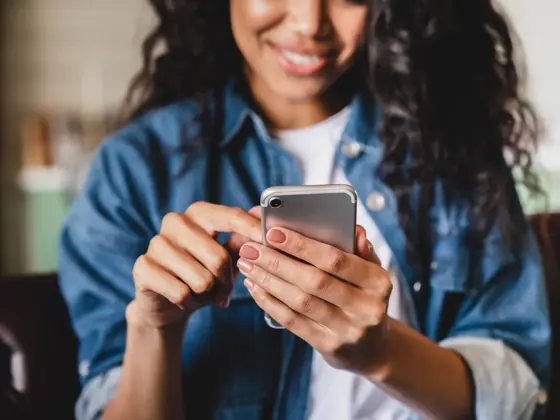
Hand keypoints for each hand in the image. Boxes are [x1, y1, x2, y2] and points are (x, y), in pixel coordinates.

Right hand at [129, 203, 261, 328]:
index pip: (230, 216)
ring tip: (202, 293)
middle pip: (218, 257)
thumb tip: (262, 216)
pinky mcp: (143, 266)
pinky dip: (189, 302)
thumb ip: (242, 239)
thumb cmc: (202, 273)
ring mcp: (156, 243)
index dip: (251, 230)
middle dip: (226, 281)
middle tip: (224, 290)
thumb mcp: (226, 257)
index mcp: (198, 213)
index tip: (269, 241)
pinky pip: (181, 292)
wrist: (167, 302)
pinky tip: (184, 299)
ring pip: (201, 279)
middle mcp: (175, 221)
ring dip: (208, 294)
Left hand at [237, 226, 392, 376]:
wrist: (372, 347)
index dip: (303, 246)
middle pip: (314, 281)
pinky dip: (270, 302)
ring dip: (269, 281)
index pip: (337, 260)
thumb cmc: (364, 296)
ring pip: (300, 302)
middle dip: (277, 262)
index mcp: (378, 282)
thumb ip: (360, 250)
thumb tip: (354, 230)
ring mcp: (348, 330)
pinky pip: (293, 321)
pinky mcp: (329, 346)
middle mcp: (367, 308)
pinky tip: (255, 287)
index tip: (273, 232)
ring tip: (247, 265)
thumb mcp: (371, 272)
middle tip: (250, 249)